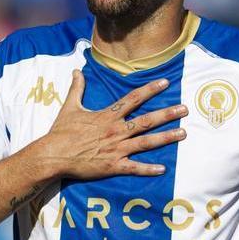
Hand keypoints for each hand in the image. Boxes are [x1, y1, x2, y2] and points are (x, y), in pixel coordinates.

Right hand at [30, 70, 187, 180]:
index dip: (150, 90)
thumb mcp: (69, 107)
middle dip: (167, 114)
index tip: (165, 82)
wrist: (53, 155)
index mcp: (107, 116)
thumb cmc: (61, 132)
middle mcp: (116, 130)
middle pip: (146, 120)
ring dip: (166, 138)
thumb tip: (76, 70)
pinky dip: (148, 169)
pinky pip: (134, 168)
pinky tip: (163, 169)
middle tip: (185, 109)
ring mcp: (116, 149)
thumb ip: (77, 88)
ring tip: (183, 133)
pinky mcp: (113, 166)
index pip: (133, 99)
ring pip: (146, 142)